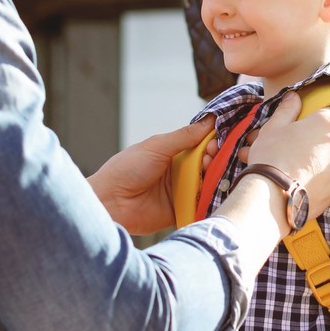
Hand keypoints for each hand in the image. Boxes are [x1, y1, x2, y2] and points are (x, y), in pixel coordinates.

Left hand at [87, 115, 214, 233]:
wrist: (110, 202)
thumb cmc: (126, 169)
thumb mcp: (157, 146)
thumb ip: (184, 136)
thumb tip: (210, 120)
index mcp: (173, 153)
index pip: (200, 144)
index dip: (212, 141)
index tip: (218, 139)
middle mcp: (179, 172)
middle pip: (208, 163)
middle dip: (215, 157)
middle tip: (212, 155)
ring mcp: (181, 191)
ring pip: (208, 182)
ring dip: (214, 175)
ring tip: (209, 169)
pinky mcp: (182, 210)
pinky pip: (202, 204)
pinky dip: (211, 197)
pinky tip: (216, 190)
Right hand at [245, 92, 329, 220]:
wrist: (273, 197)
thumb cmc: (272, 155)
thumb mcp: (274, 126)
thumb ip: (287, 108)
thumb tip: (294, 96)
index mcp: (328, 124)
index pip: (323, 114)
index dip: (307, 121)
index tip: (293, 130)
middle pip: (325, 139)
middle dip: (309, 143)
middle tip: (286, 151)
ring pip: (326, 161)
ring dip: (312, 163)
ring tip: (287, 170)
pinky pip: (326, 182)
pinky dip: (314, 182)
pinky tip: (295, 185)